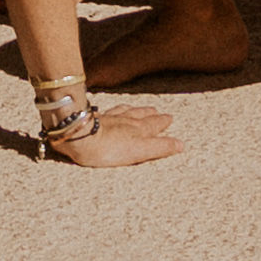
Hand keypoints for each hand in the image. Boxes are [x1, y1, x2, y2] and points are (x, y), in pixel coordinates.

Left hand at [42, 100, 185, 170]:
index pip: (154, 125)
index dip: (162, 123)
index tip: (170, 119)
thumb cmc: (109, 148)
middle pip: (142, 116)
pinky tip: (113, 109)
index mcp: (138, 129)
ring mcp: (110, 118)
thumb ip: (159, 147)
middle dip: (152, 115)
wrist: (80, 136)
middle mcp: (126, 121)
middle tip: (160, 112)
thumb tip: (180, 144)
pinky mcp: (95, 119)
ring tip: (143, 108)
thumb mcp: (139, 151)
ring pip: (127, 111)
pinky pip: (110, 111)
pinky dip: (116, 110)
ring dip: (137, 110)